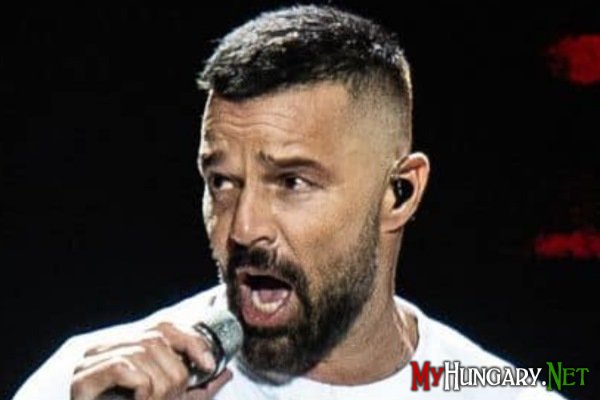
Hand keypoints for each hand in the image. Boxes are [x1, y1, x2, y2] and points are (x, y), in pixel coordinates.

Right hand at [71, 322, 232, 399]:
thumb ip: (199, 389)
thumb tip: (225, 371)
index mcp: (128, 347)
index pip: (164, 326)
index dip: (190, 341)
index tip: (208, 365)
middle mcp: (107, 347)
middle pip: (156, 339)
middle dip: (176, 372)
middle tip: (175, 396)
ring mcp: (90, 362)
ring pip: (142, 352)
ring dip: (160, 384)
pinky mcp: (81, 380)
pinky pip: (121, 366)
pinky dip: (141, 386)